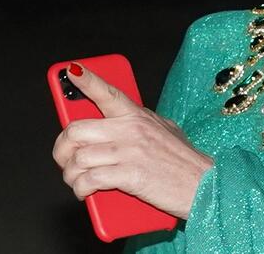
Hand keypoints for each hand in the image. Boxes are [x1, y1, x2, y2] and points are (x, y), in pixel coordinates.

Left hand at [52, 63, 212, 219]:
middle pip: (76, 130)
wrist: (202, 184)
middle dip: (61, 149)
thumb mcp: (164, 130)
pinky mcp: (128, 175)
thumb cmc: (184, 160)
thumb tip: (114, 127)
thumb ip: (139, 124)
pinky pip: (89, 179)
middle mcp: (129, 129)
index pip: (107, 92)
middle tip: (65, 160)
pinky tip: (83, 192)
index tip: (70, 70)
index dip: (86, 80)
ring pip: (78, 159)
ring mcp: (128, 152)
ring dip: (70, 174)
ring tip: (76, 181)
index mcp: (137, 115)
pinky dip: (80, 188)